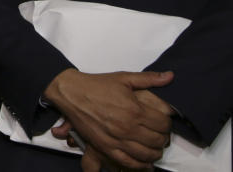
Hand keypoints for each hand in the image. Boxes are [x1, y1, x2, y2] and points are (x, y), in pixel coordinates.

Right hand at [44, 69, 172, 168]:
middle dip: (163, 137)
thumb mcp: (124, 78)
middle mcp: (127, 127)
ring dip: (155, 152)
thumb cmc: (96, 85)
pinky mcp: (105, 147)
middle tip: (160, 133)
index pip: (164, 124)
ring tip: (155, 147)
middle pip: (158, 140)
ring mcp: (116, 139)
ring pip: (146, 154)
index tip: (164, 121)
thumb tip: (170, 76)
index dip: (167, 123)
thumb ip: (149, 79)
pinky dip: (140, 164)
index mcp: (135, 110)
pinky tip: (144, 161)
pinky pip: (128, 162)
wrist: (71, 92)